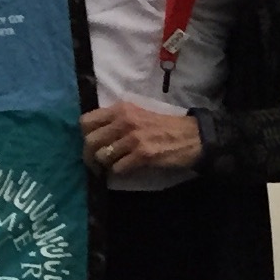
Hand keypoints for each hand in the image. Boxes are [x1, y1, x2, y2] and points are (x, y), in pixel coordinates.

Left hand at [81, 102, 201, 176]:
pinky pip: (118, 167)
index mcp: (121, 109)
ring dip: (105, 164)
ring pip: (102, 156)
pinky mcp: (143, 154)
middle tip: (96, 162)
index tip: (92, 143)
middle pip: (90, 141)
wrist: (193, 136)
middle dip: (90, 154)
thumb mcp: (137, 113)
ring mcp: (133, 138)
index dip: (85, 135)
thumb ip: (116, 120)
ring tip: (112, 165)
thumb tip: (93, 134)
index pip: (86, 121)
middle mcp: (124, 121)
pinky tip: (126, 168)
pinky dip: (119, 171)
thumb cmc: (164, 126)